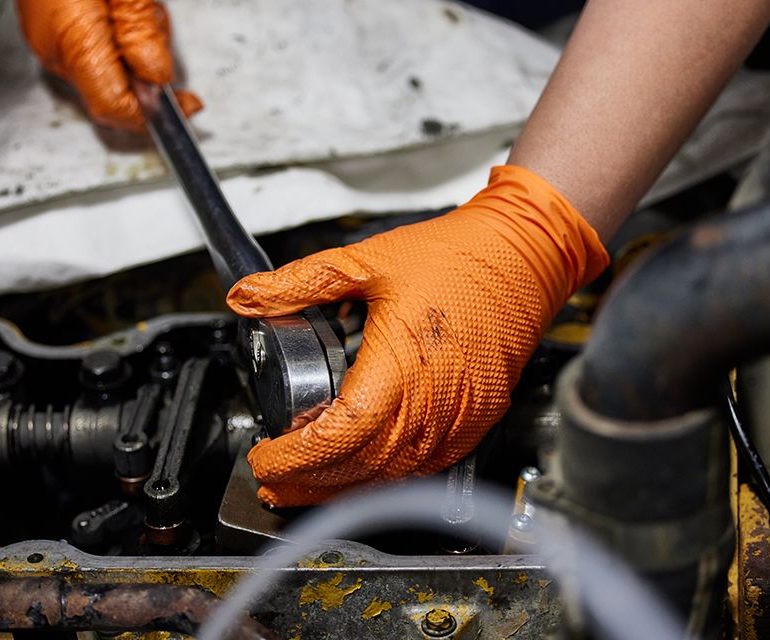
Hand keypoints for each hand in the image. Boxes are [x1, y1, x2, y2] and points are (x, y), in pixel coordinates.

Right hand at [16, 0, 201, 131]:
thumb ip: (142, 31)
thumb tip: (158, 77)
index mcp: (74, 41)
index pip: (115, 107)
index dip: (155, 115)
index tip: (188, 105)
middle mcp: (55, 51)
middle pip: (114, 93)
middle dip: (148, 74)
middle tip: (156, 24)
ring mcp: (48, 44)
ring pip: (106, 73)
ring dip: (134, 52)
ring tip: (135, 6)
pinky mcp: (49, 32)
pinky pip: (91, 53)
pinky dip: (116, 40)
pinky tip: (119, 8)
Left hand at [227, 165, 609, 506]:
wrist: (523, 256)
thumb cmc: (456, 258)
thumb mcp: (366, 260)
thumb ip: (300, 283)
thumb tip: (246, 295)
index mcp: (400, 367)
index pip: (338, 437)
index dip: (295, 458)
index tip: (264, 458)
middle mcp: (433, 404)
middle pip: (361, 468)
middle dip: (309, 483)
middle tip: (273, 481)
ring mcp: (459, 418)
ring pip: (394, 476)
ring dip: (345, 488)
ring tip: (305, 485)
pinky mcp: (477, 420)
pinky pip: (427, 466)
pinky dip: (387, 476)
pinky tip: (362, 472)